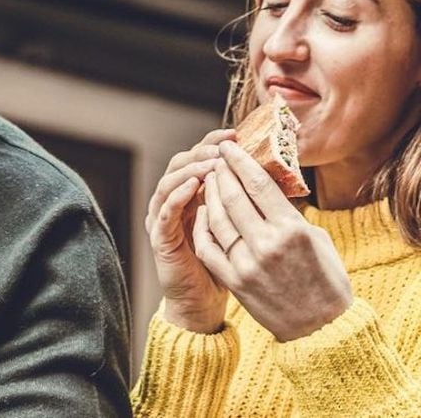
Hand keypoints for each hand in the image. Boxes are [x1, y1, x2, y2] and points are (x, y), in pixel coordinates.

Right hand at [146, 129, 232, 332]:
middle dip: (203, 151)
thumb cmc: (230, 268)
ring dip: (190, 169)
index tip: (237, 134)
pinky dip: (177, 195)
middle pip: (182, 164)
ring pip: (170, 182)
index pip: (199, 159)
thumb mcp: (245, 230)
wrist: (204, 303)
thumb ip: (250, 205)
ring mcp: (163, 219)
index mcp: (194, 196)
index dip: (214, 144)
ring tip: (212, 162)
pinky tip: (194, 185)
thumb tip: (278, 176)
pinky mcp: (160, 239)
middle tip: (224, 144)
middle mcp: (175, 203)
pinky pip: (164, 212)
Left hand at [193, 140, 352, 340]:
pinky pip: (208, 245)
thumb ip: (289, 213)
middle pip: (233, 196)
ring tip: (208, 182)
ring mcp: (247, 263)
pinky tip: (202, 212)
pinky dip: (202, 225)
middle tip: (215, 159)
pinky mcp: (233, 280)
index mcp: (292, 229)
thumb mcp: (316, 238)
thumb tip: (267, 187)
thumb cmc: (324, 279)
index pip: (258, 184)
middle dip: (221, 173)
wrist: (320, 328)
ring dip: (209, 196)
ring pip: (216, 219)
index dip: (239, 161)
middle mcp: (267, 244)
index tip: (229, 147)